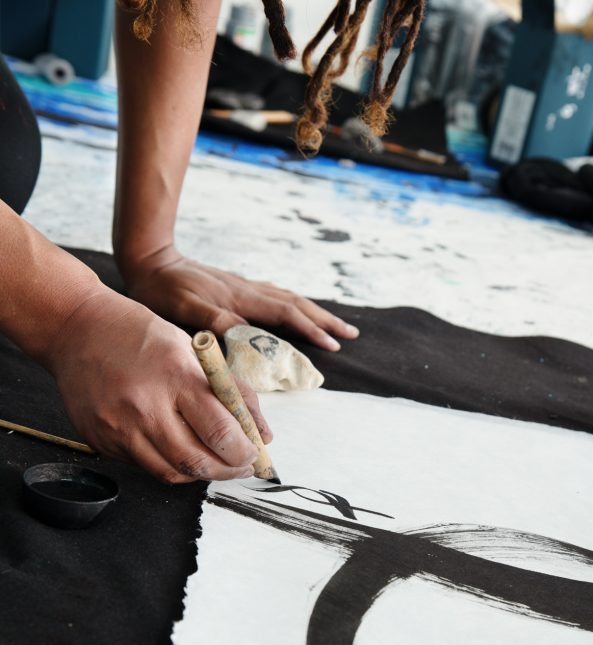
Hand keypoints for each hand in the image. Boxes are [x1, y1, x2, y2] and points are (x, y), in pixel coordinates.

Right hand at [47, 287, 271, 482]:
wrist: (77, 330)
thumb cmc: (139, 335)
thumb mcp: (193, 350)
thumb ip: (231, 391)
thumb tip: (261, 432)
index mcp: (176, 376)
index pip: (221, 432)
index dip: (244, 452)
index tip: (254, 453)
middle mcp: (146, 406)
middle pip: (198, 462)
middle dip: (229, 470)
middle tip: (241, 466)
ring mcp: (120, 428)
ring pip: (172, 473)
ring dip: (201, 474)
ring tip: (215, 462)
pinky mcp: (102, 441)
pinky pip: (146, 467)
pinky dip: (171, 465)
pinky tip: (181, 451)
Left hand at [120, 247, 359, 351]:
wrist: (150, 260)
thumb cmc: (163, 290)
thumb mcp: (184, 309)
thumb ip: (214, 321)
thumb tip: (247, 334)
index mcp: (241, 299)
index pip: (286, 315)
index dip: (311, 331)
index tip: (333, 346)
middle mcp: (248, 291)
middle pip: (297, 305)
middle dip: (325, 321)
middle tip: (351, 334)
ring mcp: (244, 288)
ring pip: (289, 300)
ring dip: (314, 313)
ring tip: (334, 324)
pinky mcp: (236, 288)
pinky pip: (276, 297)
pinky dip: (294, 306)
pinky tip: (296, 310)